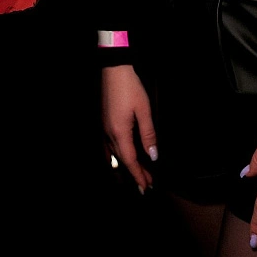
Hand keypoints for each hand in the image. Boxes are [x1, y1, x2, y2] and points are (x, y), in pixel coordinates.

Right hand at [102, 64, 156, 192]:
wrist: (114, 70)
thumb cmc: (131, 88)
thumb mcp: (144, 110)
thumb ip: (148, 134)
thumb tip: (153, 155)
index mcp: (119, 132)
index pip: (130, 160)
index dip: (138, 174)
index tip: (146, 187)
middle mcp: (109, 133)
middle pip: (122, 160)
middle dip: (135, 173)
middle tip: (147, 184)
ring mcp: (104, 128)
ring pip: (114, 154)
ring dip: (127, 165)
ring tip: (138, 174)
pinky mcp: (104, 122)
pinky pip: (108, 145)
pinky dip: (116, 155)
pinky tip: (119, 158)